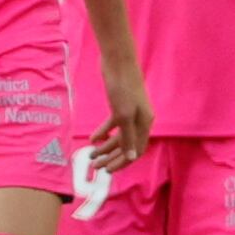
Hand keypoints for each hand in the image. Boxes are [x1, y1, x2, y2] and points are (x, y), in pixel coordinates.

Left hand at [89, 50, 152, 172]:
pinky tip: (93, 138)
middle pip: (127, 144)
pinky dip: (104, 132)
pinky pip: (114, 124)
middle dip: (111, 157)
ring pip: (119, 135)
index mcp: (144, 123)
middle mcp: (140, 120)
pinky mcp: (120, 105)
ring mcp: (130, 112)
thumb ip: (128, 137)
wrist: (118, 62)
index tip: (107, 171)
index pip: (136, 150)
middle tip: (95, 165)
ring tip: (90, 154)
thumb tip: (132, 157)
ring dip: (105, 146)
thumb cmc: (122, 88)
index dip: (123, 162)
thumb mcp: (123, 115)